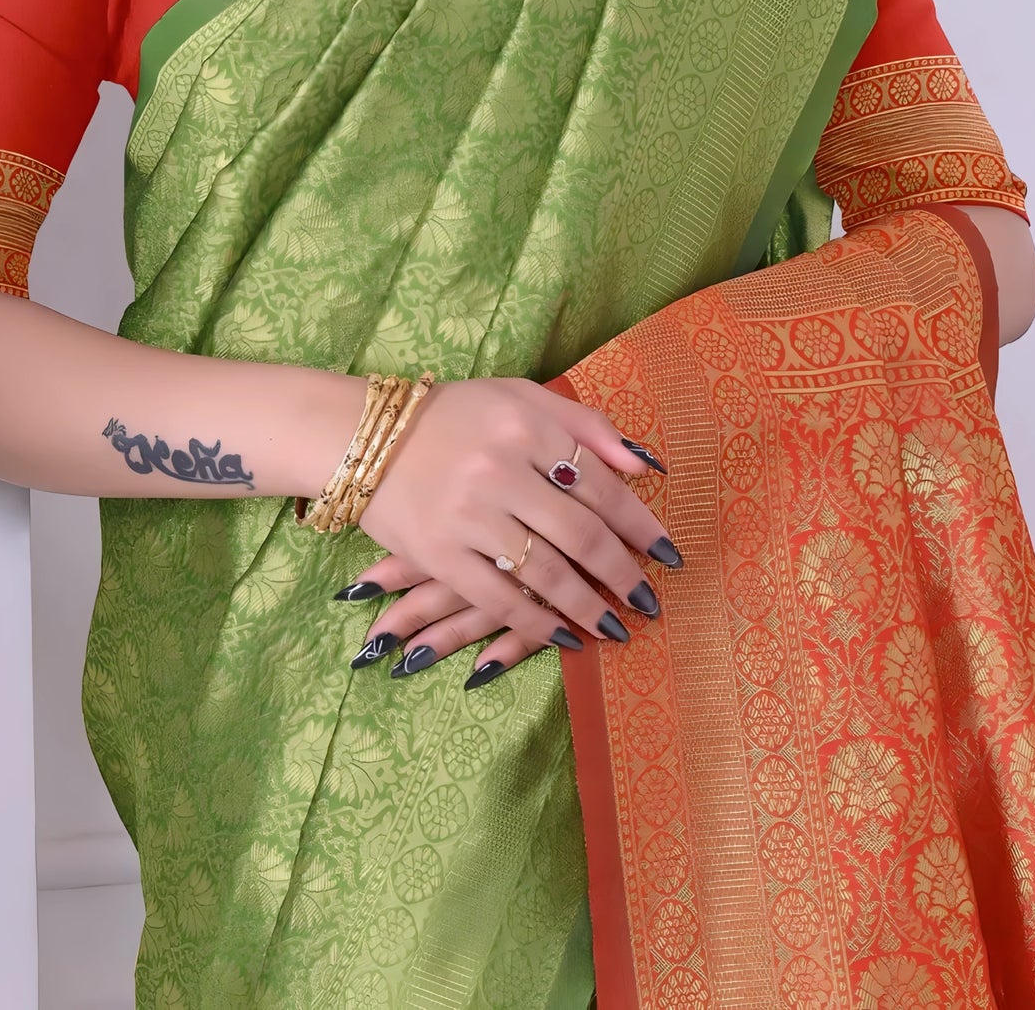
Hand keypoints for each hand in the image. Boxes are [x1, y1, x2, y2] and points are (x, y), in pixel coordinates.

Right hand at [351, 377, 679, 667]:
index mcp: (527, 423)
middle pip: (581, 532)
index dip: (641, 524)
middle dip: (624, 574)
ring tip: (617, 626)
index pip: (600, 483)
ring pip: (546, 572)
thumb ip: (586, 424)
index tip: (668, 555)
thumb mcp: (522, 397)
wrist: (366, 437)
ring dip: (590, 607)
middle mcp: (501, 468)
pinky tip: (566, 638)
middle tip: (650, 603)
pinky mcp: (439, 554)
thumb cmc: (457, 416)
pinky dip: (538, 625)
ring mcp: (469, 514)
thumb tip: (646, 468)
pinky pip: (499, 598)